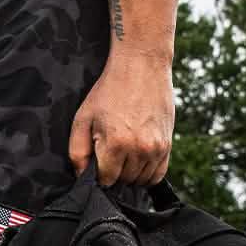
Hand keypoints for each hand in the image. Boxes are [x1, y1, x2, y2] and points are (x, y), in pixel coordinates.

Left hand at [68, 54, 173, 186]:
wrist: (141, 64)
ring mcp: (155, 148)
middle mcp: (138, 150)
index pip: (106, 181)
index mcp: (115, 145)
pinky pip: (158, 175)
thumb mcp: (83, 118)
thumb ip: (77, 152)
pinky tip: (138, 160)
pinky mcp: (167, 144)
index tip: (98, 160)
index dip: (99, 173)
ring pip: (141, 180)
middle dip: (115, 172)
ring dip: (131, 174)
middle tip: (111, 151)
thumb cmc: (109, 90)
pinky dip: (147, 174)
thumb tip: (82, 176)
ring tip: (125, 152)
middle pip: (124, 181)